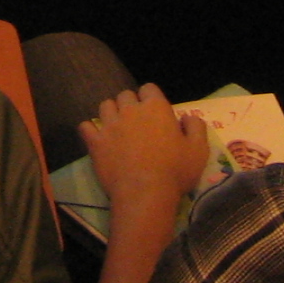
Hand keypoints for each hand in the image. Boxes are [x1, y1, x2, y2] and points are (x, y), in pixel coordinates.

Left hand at [81, 84, 212, 206]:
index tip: (155, 112)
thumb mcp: (198, 150)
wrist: (145, 194)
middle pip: (125, 95)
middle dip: (130, 105)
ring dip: (112, 113)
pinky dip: (90, 130)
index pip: (149, 88)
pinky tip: (97, 137)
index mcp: (155, 108)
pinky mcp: (95, 141)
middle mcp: (130, 110)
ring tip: (117, 127)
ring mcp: (110, 125)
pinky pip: (85, 126)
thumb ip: (196, 127)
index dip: (151, 98)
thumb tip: (187, 117)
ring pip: (105, 106)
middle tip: (137, 122)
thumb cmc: (175, 171)